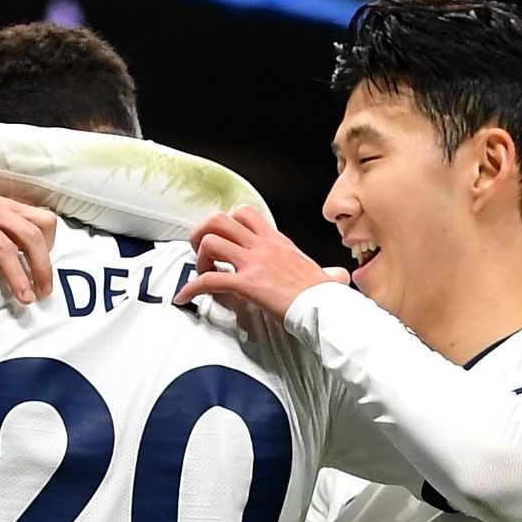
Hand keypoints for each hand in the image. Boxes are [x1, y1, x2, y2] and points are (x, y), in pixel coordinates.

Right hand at [0, 168, 55, 301]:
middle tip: (44, 293)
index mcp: (3, 206)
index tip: (44, 266)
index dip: (51, 244)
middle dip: (42, 267)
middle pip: (31, 237)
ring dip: (17, 277)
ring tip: (25, 300)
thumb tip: (16, 248)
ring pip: (4, 249)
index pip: (43, 220)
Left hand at [176, 205, 345, 319]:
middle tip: (200, 251)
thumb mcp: (322, 274)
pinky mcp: (247, 284)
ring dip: (198, 258)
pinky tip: (185, 297)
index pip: (244, 213)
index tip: (222, 241)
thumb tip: (336, 277)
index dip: (225, 223)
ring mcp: (254, 263)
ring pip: (210, 242)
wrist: (326, 309)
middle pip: (220, 220)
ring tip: (200, 274)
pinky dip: (190, 288)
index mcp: (276, 241)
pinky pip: (208, 280)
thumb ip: (325, 271)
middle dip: (202, 233)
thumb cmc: (324, 296)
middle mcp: (262, 246)